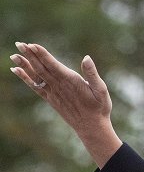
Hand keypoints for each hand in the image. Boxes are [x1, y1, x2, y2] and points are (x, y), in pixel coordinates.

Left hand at [10, 42, 122, 167]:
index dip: (42, 55)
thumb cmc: (99, 107)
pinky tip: (16, 70)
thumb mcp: (101, 90)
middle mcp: (59, 86)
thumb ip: (92, 74)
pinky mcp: (50, 98)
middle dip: (30, 56)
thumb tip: (86, 58)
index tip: (31, 45)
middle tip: (19, 44)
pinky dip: (25, 78)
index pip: (53, 65)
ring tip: (14, 55)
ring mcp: (53, 93)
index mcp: (71, 82)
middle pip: (41, 68)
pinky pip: (35, 86)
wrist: (91, 127)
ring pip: (36, 76)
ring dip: (24, 65)